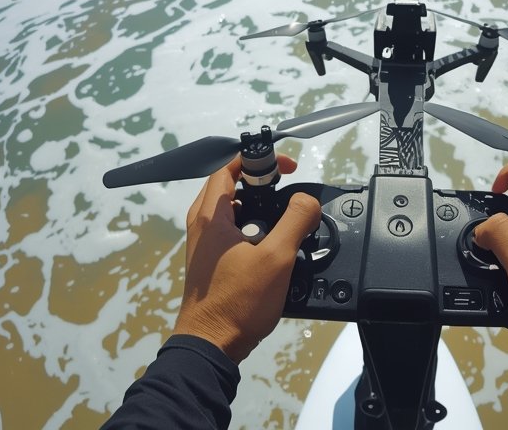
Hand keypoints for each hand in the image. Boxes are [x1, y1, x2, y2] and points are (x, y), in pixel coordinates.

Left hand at [172, 155, 321, 363]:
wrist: (211, 347)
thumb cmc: (238, 301)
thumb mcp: (277, 257)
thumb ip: (296, 221)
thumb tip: (306, 199)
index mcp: (210, 217)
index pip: (229, 168)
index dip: (259, 159)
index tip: (286, 168)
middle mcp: (201, 226)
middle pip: (229, 187)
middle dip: (260, 183)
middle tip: (286, 191)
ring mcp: (203, 246)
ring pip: (230, 212)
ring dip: (257, 208)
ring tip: (283, 219)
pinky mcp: (210, 263)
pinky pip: (231, 232)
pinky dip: (252, 228)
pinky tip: (272, 246)